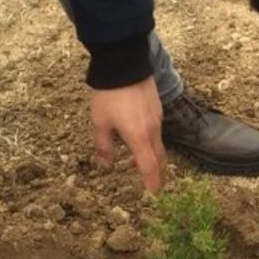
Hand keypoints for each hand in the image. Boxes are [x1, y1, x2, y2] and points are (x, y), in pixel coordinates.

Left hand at [89, 77, 166, 192]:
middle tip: (156, 186)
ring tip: (139, 163)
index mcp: (139, 137)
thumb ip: (103, 145)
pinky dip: (151, 142)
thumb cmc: (110, 94)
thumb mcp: (100, 122)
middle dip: (158, 174)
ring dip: (152, 157)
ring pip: (158, 145)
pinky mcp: (156, 108)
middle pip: (159, 158)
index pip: (149, 167)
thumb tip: (106, 164)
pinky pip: (156, 132)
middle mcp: (152, 131)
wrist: (125, 64)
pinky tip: (139, 139)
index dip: (152, 183)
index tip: (154, 194)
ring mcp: (157, 118)